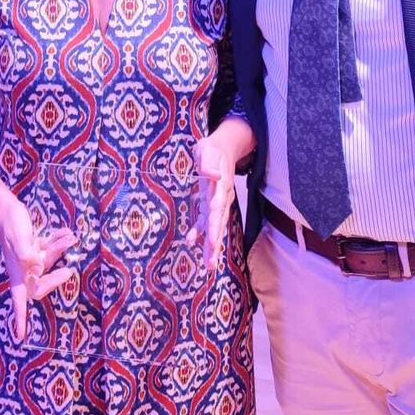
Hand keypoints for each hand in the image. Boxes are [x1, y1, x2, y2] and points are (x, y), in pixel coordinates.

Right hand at [0, 194, 75, 340]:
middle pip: (42, 283)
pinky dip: (58, 242)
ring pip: (49, 262)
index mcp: (18, 272)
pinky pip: (48, 249)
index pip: (20, 300)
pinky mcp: (33, 246)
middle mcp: (24, 268)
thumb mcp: (19, 238)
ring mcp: (29, 257)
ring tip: (71, 238)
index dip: (20, 318)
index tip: (20, 336)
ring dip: (60, 251)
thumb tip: (35, 267)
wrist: (5, 207)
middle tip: (70, 272)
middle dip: (56, 278)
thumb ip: (26, 253)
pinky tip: (66, 233)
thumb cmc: (11, 224)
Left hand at [189, 135, 235, 271]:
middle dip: (216, 239)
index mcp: (222, 184)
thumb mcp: (209, 149)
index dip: (216, 216)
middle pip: (220, 220)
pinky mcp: (211, 205)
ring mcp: (218, 203)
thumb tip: (213, 174)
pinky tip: (191, 241)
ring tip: (209, 265)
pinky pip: (207, 222)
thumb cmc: (213, 149)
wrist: (222, 150)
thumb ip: (208, 161)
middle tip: (212, 256)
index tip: (213, 230)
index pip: (220, 203)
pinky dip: (200, 232)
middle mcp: (222, 197)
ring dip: (212, 245)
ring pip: (216, 227)